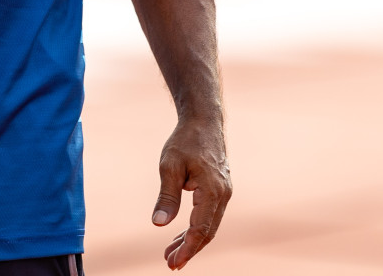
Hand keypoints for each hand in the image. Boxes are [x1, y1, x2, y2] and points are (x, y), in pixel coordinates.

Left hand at [152, 116, 230, 268]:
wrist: (204, 120)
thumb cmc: (186, 140)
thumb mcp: (169, 166)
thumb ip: (167, 197)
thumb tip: (158, 224)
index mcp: (212, 191)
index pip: (200, 229)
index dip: (187, 249)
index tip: (173, 263)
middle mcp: (223, 195)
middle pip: (207, 232)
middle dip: (189, 250)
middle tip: (170, 264)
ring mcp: (224, 193)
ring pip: (209, 225)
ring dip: (192, 241)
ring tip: (171, 253)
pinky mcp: (219, 189)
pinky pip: (209, 215)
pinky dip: (196, 227)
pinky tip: (182, 234)